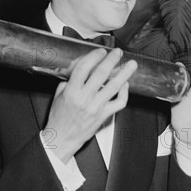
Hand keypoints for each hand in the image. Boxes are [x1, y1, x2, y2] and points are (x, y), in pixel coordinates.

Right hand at [43, 48, 136, 162]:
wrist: (62, 138)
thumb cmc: (59, 117)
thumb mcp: (59, 95)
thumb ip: (70, 80)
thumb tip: (81, 66)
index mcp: (71, 92)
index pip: (84, 68)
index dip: (94, 57)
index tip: (100, 51)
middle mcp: (85, 98)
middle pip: (101, 74)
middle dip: (112, 60)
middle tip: (118, 52)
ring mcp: (96, 107)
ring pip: (114, 86)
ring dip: (125, 73)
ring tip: (132, 64)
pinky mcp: (104, 115)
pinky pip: (119, 102)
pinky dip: (125, 92)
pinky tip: (125, 84)